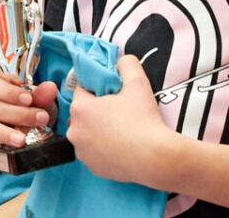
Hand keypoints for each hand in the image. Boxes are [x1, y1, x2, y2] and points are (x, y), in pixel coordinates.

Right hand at [0, 71, 58, 163]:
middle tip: (40, 118)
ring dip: (3, 133)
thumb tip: (50, 88)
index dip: (9, 91)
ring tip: (22, 140)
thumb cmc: (32, 105)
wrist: (33, 122)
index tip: (29, 99)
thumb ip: (42, 94)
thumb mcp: (40, 99)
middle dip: (18, 114)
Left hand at [65, 55, 180, 185]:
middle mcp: (74, 130)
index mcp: (80, 108)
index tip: (114, 92)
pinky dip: (103, 148)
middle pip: (84, 112)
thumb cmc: (143, 119)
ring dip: (99, 129)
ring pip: (88, 133)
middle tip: (120, 111)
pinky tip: (121, 146)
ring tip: (122, 130)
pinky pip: (94, 152)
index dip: (99, 88)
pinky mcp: (92, 167)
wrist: (155, 157)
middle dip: (98, 109)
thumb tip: (121, 61)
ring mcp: (82, 151)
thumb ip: (127, 64)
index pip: (83, 89)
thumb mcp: (138, 82)